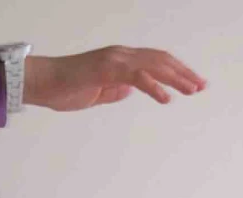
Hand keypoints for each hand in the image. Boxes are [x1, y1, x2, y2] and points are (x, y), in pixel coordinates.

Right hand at [23, 47, 206, 111]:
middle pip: (161, 59)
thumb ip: (113, 91)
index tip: (191, 83)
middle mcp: (121, 55)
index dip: (175, 71)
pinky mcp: (107, 70)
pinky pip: (136, 77)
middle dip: (184, 73)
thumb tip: (130, 92)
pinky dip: (154, 87)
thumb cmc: (62, 89)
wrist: (40, 82)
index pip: (154, 61)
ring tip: (192, 90)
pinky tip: (167, 99)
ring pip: (154, 64)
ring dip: (176, 78)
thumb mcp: (93, 94)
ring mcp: (114, 60)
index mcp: (119, 60)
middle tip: (202, 86)